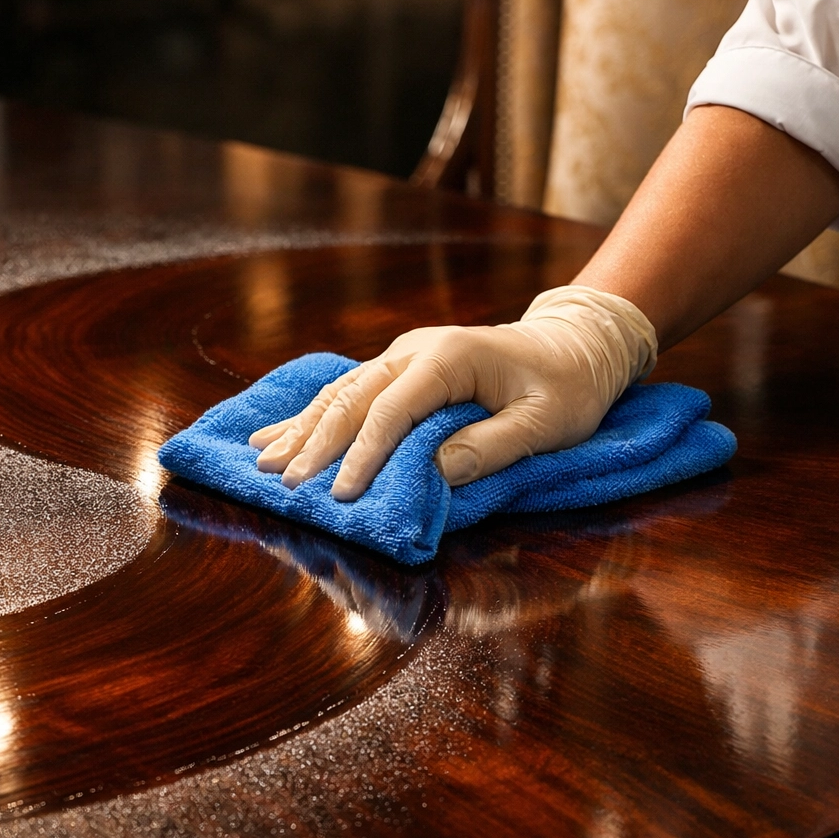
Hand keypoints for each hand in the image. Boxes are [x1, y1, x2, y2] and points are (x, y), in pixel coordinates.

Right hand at [249, 285, 657, 500]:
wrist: (574, 344)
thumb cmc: (566, 387)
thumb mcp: (548, 422)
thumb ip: (494, 445)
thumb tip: (436, 472)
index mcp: (450, 358)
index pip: (395, 409)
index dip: (365, 452)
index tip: (341, 493)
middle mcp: (416, 351)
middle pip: (354, 398)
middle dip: (316, 444)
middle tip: (284, 484)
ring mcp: (402, 357)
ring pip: (341, 393)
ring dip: (302, 430)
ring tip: (263, 462)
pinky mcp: (398, 371)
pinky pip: (346, 393)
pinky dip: (308, 418)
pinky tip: (271, 435)